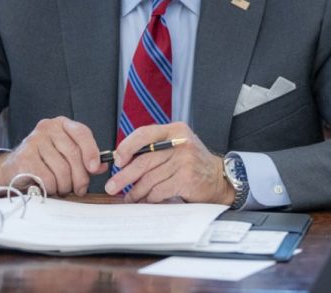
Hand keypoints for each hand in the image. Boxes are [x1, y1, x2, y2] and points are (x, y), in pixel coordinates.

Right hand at [0, 117, 105, 196]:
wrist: (12, 169)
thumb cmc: (44, 162)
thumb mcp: (66, 155)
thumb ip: (86, 158)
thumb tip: (103, 165)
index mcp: (61, 124)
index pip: (82, 133)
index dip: (91, 151)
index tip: (95, 168)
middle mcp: (47, 128)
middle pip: (73, 153)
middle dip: (80, 176)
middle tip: (81, 189)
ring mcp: (34, 141)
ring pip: (62, 168)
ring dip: (66, 185)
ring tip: (64, 189)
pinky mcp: (24, 158)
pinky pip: (48, 178)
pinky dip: (53, 187)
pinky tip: (51, 189)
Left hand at [104, 122, 235, 203]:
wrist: (218, 177)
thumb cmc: (192, 163)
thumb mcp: (177, 145)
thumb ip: (154, 147)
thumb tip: (123, 159)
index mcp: (175, 130)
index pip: (144, 134)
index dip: (126, 147)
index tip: (117, 160)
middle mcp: (181, 143)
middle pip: (144, 161)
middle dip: (124, 176)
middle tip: (112, 186)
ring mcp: (185, 162)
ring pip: (149, 179)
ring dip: (136, 191)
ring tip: (130, 197)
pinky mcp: (186, 179)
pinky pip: (159, 191)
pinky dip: (149, 198)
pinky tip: (147, 200)